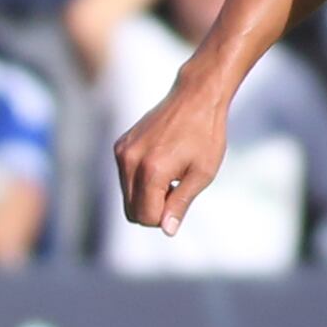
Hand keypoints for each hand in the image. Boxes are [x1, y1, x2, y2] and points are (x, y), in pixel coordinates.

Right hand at [113, 73, 230, 232]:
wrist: (196, 97)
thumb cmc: (206, 134)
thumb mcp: (202, 173)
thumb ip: (181, 203)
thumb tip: (167, 230)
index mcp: (151, 170)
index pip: (145, 216)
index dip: (165, 217)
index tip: (181, 197)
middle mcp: (130, 161)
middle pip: (131, 211)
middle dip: (153, 210)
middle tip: (177, 190)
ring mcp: (122, 152)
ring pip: (127, 196)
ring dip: (147, 196)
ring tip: (171, 175)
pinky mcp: (121, 145)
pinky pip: (125, 178)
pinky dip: (141, 180)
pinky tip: (161, 163)